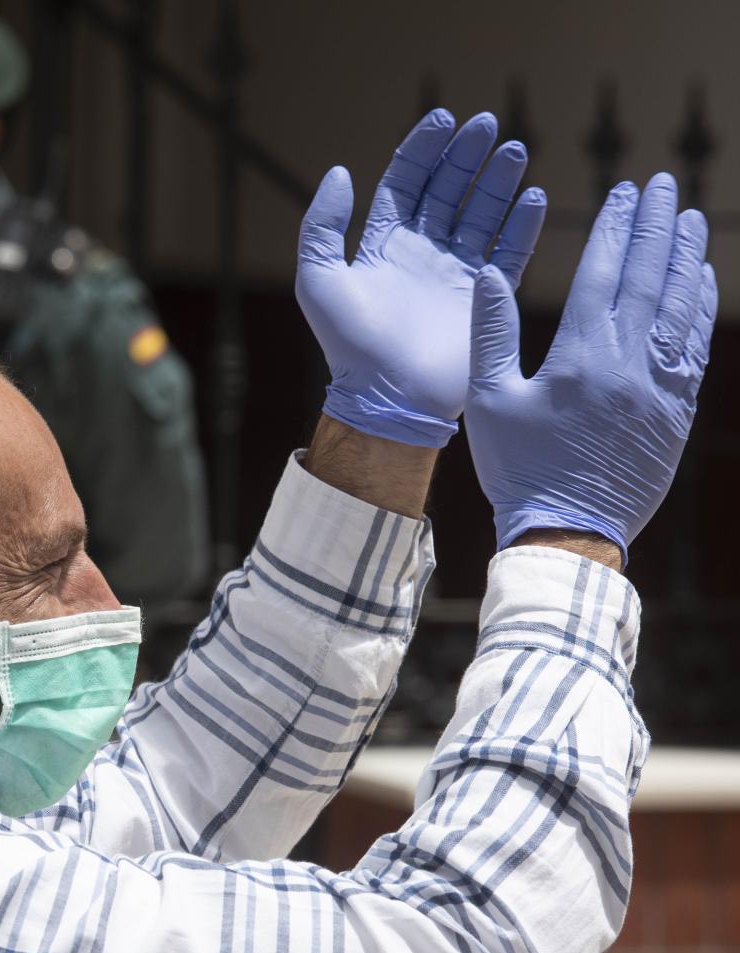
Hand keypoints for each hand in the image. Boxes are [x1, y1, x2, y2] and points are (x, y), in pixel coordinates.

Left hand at [297, 109, 546, 447]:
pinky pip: (509, 253)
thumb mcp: (319, 280)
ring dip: (498, 182)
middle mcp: (422, 255)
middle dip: (467, 156)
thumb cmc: (349, 345)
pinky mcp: (483, 298)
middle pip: (449, 191)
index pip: (407, 184)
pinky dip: (522, 226)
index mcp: (383, 246)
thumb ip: (322, 226)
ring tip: (515, 150)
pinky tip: (533, 197)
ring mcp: (455, 275)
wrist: (388, 397)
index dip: (425, 149)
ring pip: (481, 215)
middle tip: (488, 125)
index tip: (445, 119)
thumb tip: (338, 172)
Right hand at [466, 174, 716, 558]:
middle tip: (662, 185)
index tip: (624, 191)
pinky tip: (700, 279)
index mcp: (579, 355)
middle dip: (656, 225)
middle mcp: (628, 362)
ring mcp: (660, 385)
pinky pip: (696, 344)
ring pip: (681, 305)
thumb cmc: (517, 469)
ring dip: (686, 256)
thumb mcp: (487, 402)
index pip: (603, 272)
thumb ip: (491, 335)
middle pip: (649, 277)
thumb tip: (488, 274)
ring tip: (688, 219)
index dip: (614, 227)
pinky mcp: (678, 410)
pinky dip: (700, 305)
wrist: (566, 531)